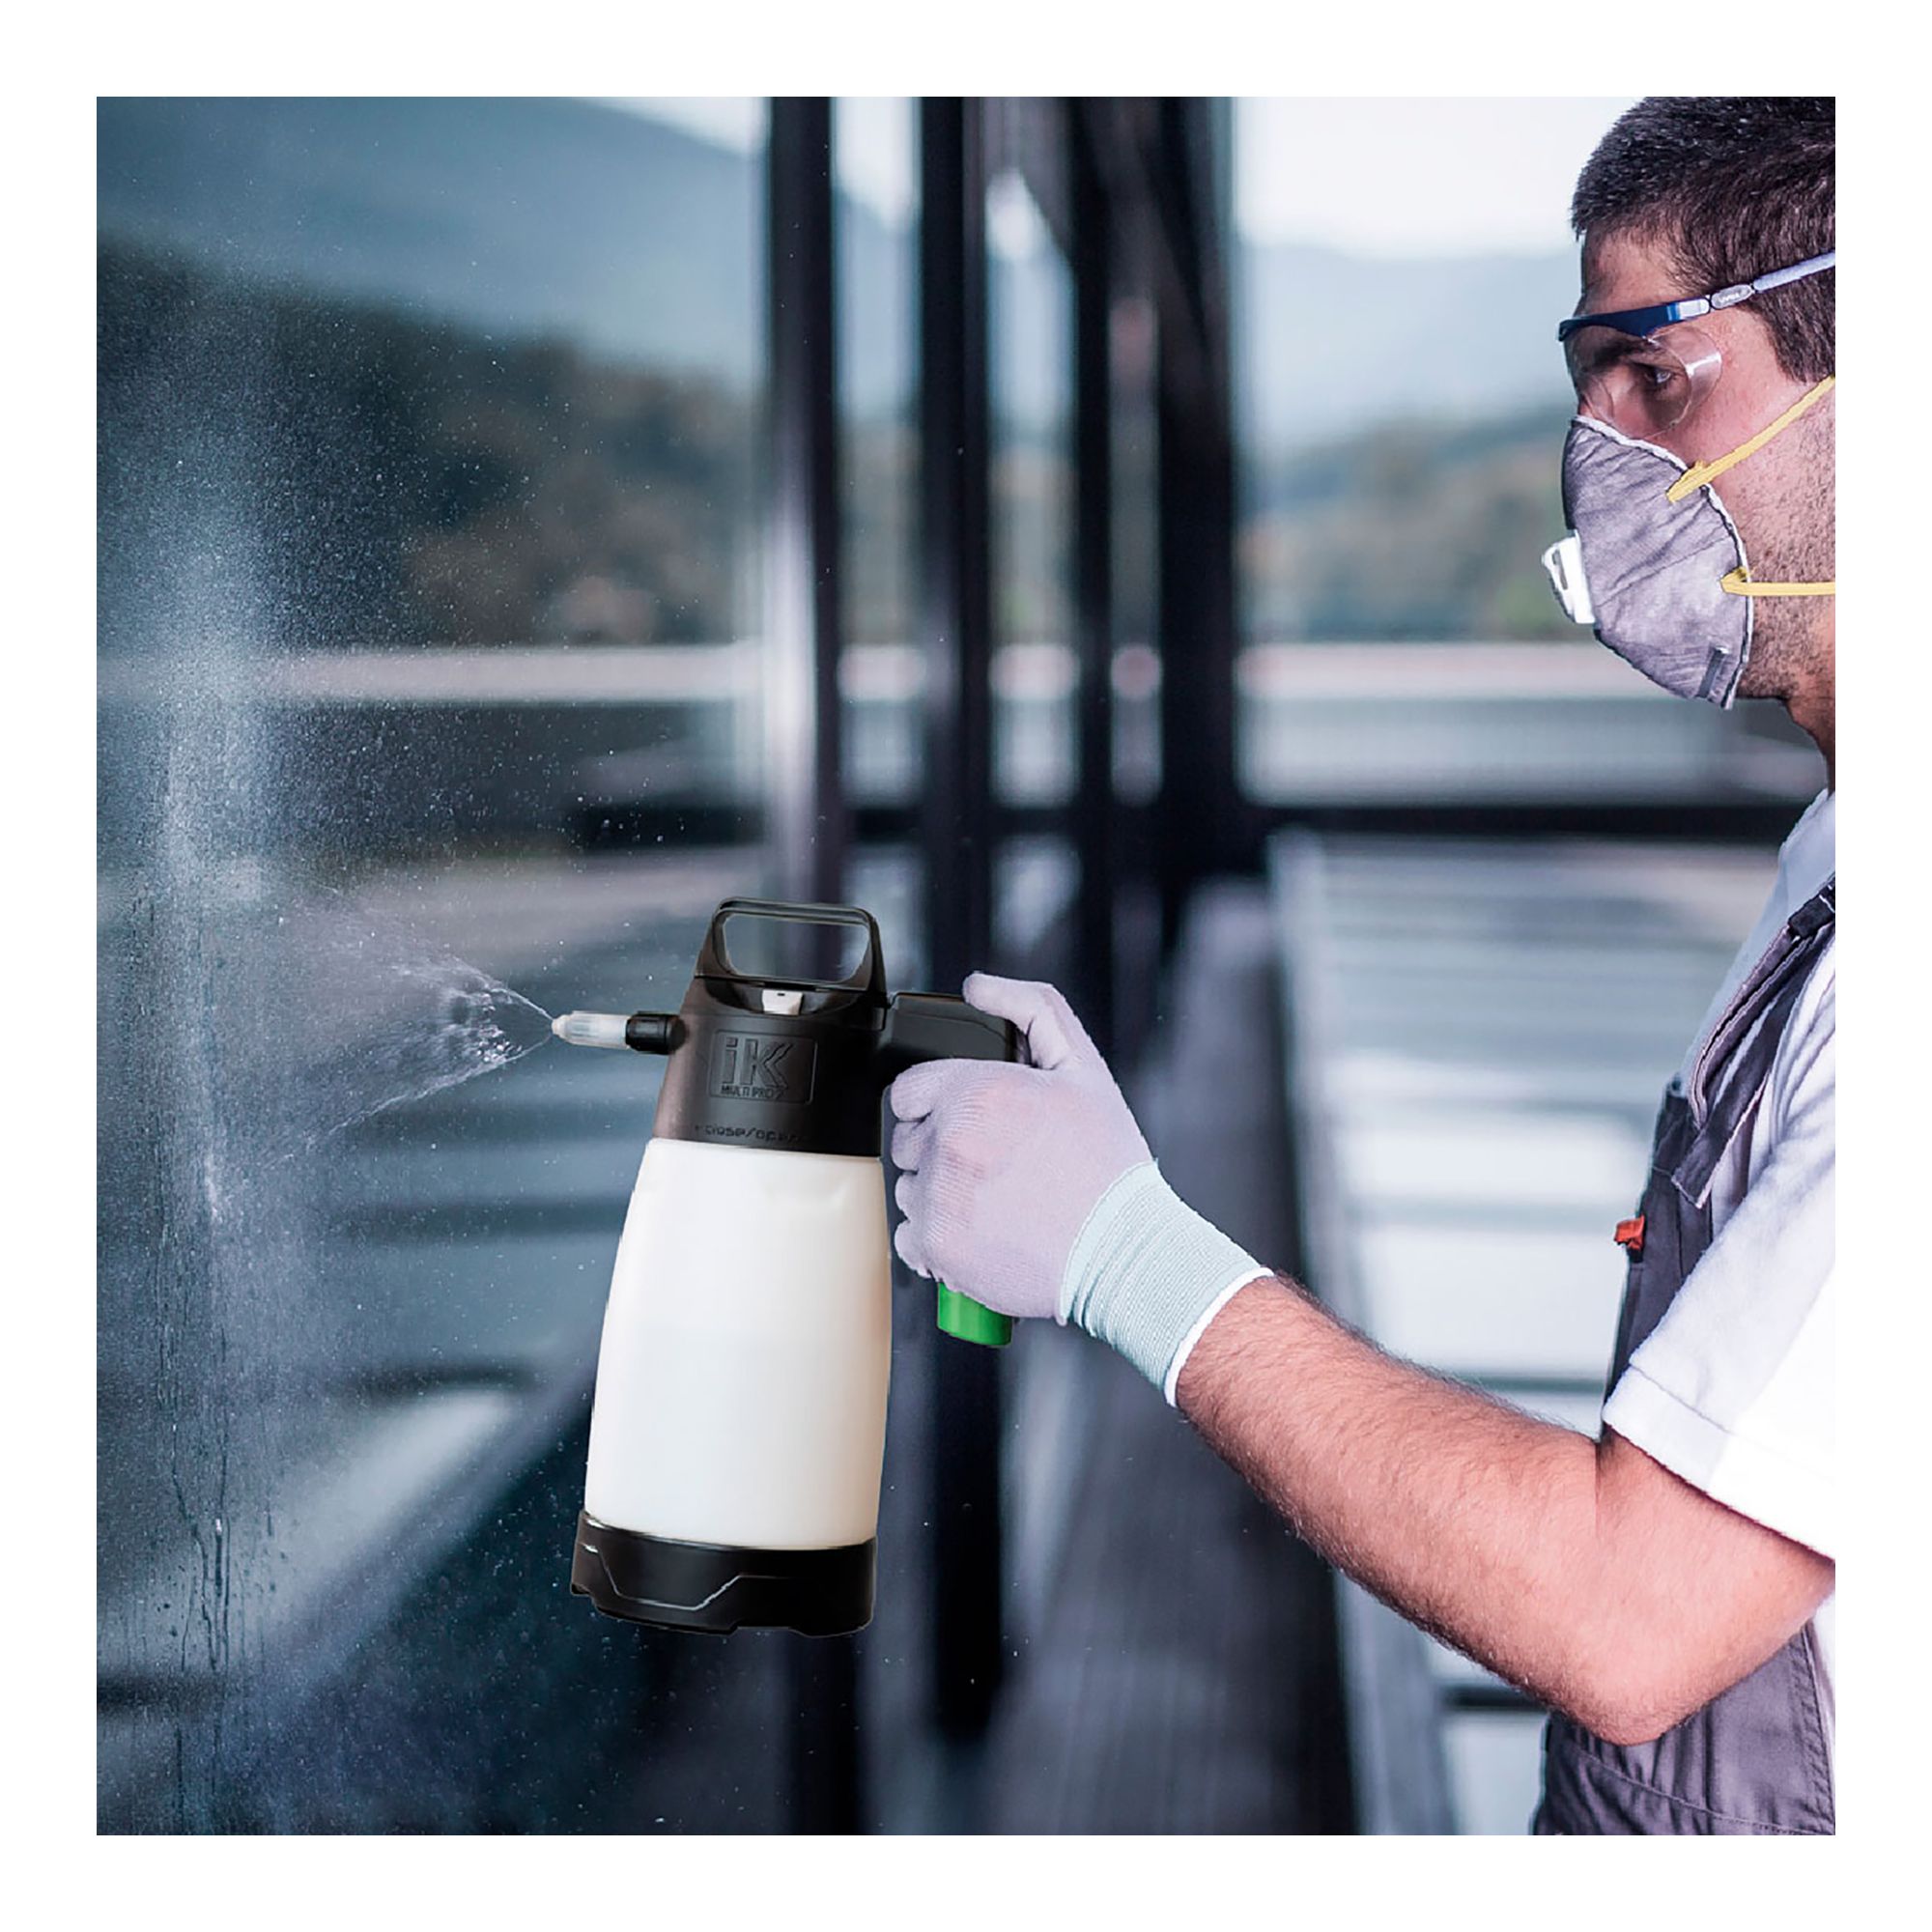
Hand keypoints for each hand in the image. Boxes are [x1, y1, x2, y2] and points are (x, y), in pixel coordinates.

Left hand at [887, 973, 1151, 1320]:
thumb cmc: (1108, 1167)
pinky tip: (982, 1233)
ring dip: (940, 1192)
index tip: (970, 1121)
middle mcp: (950, 1142)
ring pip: (909, 1187)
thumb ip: (1031, 1009)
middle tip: (995, 1164)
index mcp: (978, 1092)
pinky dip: (937, 1239)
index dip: (940, 1102)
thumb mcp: (1083, 1069)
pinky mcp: (937, 1247)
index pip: (909, 1090)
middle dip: (942, 1146)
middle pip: (907, 1139)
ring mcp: (939, 1197)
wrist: (1124, 1253)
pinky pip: (908, 1236)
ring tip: (996, 1201)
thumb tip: (977, 985)